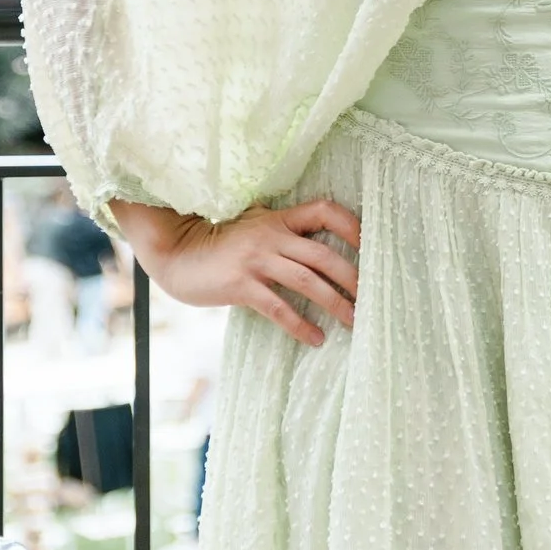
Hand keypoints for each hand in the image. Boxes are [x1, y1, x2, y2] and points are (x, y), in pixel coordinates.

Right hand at [109, 198, 361, 347]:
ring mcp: (256, 260)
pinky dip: (300, 324)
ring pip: (307, 282)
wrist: (177, 255)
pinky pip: (278, 308)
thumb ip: (283, 228)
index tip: (372, 245)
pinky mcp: (241, 285)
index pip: (324, 211)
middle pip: (324, 255)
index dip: (352, 224)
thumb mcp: (254, 224)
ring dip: (335, 303)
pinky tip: (316, 338)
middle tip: (373, 296)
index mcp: (279, 219)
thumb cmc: (222, 242)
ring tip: (354, 320)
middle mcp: (271, 236)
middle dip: (353, 276)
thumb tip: (322, 240)